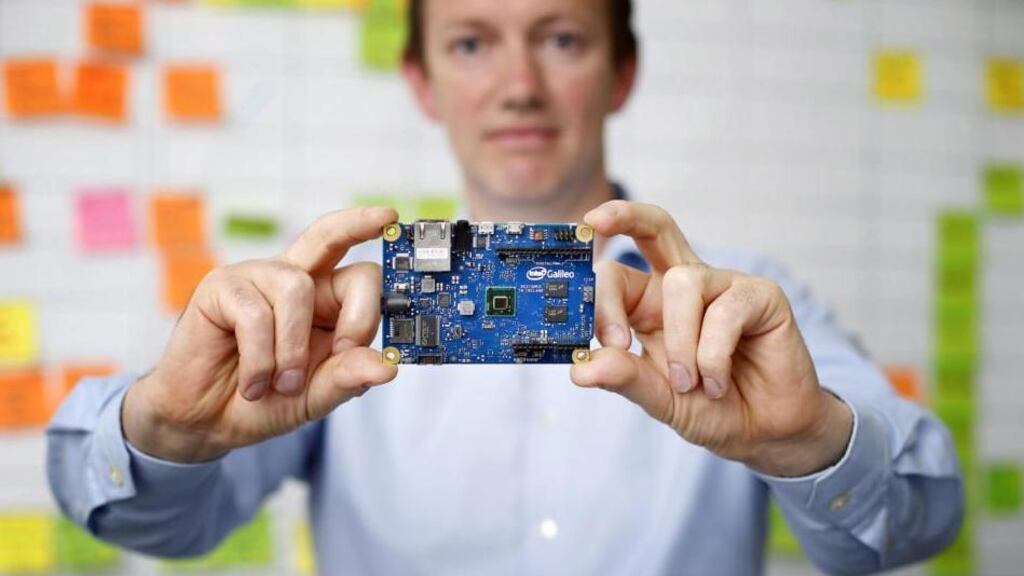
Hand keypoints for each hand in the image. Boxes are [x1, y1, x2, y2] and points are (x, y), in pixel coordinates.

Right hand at [123, 207, 399, 462]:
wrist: (204, 422)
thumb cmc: (264, 400)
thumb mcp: (316, 395)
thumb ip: (349, 378)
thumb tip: (389, 366)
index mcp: (323, 298)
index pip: (359, 269)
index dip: (372, 301)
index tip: (378, 335)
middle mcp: (291, 278)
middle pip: (330, 235)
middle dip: (353, 270)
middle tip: (348, 340)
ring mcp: (254, 277)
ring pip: (296, 288)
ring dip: (293, 348)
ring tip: (281, 383)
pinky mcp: (219, 288)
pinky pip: (254, 314)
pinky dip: (259, 360)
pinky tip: (252, 384)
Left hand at [572, 201, 852, 476]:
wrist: (765, 433)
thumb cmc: (709, 407)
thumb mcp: (658, 398)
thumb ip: (623, 378)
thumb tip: (579, 369)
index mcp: (649, 304)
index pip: (615, 276)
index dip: (601, 298)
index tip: (608, 342)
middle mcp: (685, 286)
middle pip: (654, 228)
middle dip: (624, 215)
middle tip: (596, 221)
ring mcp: (724, 286)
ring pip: (683, 283)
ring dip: (681, 344)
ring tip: (692, 384)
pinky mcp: (761, 296)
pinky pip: (725, 310)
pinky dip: (714, 356)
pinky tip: (718, 382)